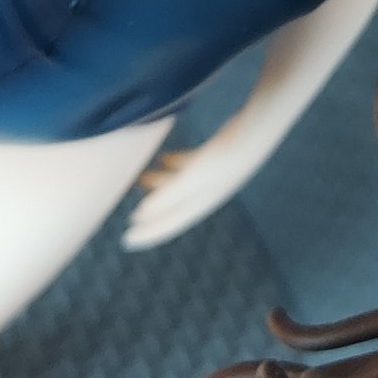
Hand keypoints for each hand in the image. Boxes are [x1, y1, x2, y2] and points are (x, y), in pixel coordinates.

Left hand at [123, 134, 258, 249]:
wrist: (252, 136)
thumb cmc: (222, 159)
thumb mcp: (191, 179)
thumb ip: (166, 197)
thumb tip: (139, 215)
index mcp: (198, 204)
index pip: (168, 225)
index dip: (147, 234)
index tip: (125, 241)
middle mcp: (203, 195)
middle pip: (171, 209)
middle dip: (150, 214)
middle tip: (128, 216)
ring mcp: (209, 177)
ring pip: (177, 187)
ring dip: (158, 185)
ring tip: (140, 179)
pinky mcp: (212, 158)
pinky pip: (186, 167)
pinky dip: (172, 165)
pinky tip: (163, 158)